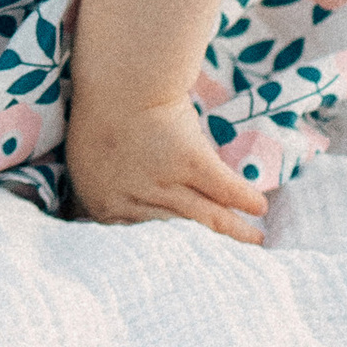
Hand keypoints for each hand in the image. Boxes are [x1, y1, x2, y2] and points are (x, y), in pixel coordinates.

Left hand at [67, 94, 269, 245]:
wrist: (116, 78)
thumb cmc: (99, 114)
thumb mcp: (88, 164)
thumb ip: (106, 193)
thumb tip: (114, 218)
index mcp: (102, 205)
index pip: (137, 239)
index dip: (165, 253)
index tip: (185, 265)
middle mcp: (133, 201)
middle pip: (176, 234)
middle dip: (206, 252)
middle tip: (228, 268)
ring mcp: (162, 182)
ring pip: (206, 218)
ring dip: (235, 232)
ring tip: (257, 242)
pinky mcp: (189, 161)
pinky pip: (223, 187)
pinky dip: (242, 197)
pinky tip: (258, 207)